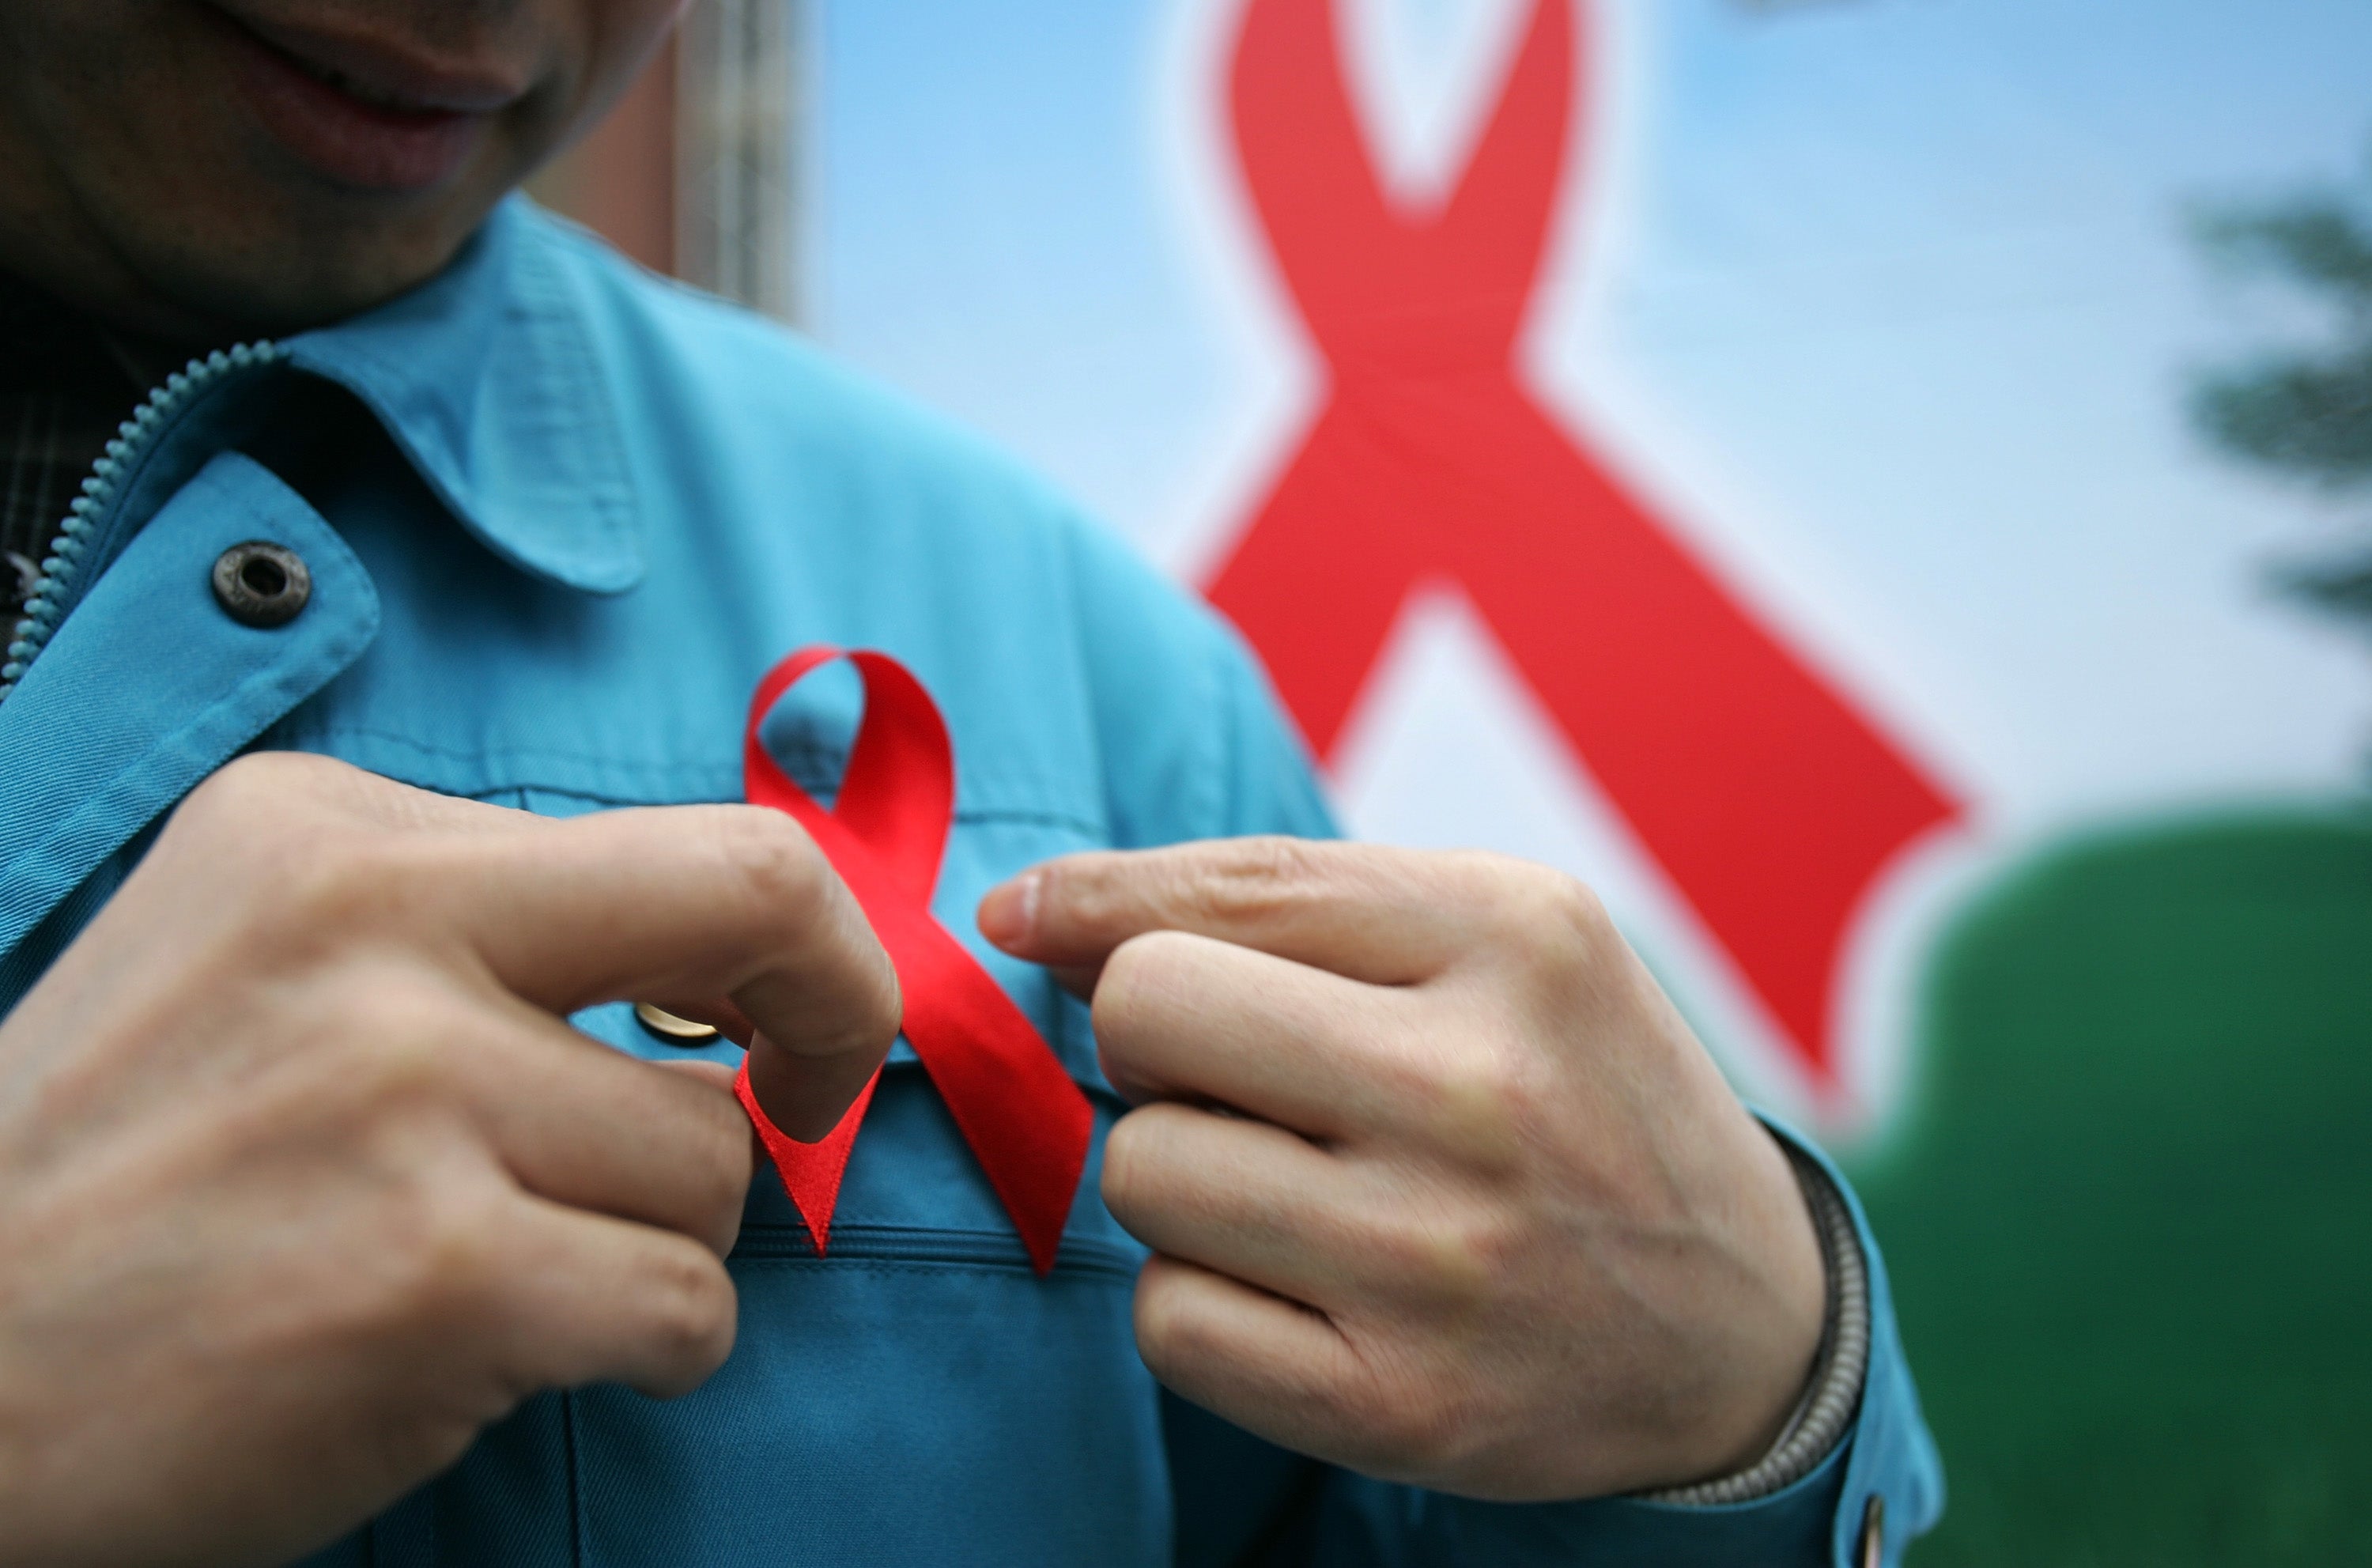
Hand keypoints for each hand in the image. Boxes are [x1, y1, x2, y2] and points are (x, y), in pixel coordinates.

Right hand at [0, 753, 897, 1567]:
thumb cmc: (121, 1189)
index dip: (782, 944)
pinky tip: (492, 1350)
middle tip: (811, 1098)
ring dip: (652, 1242)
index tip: (771, 1024)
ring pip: (712, 1163)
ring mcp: (403, 1095)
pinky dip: (640, 1349)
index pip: (688, 841)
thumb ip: (483, 939)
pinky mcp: (432, 1273)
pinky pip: (683, 1305)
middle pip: (760, 902)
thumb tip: (733, 974)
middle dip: (845, 1009)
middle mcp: (370, 925)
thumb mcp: (265, 969)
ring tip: (495, 1269)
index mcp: (333, 835)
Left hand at [979, 838, 1823, 1501]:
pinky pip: (1165, 1320)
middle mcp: (1481, 1090)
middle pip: (1143, 1017)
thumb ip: (1280, 898)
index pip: (1217, 891)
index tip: (1028, 921)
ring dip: (1181, 1173)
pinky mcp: (1401, 1408)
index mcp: (1514, 936)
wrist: (1745, 1328)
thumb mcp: (1499, 939)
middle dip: (1154, 1041)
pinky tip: (1300, 1284)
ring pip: (1139, 1172)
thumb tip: (1022, 917)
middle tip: (1238, 1078)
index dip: (1089, 905)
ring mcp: (1440, 1260)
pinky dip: (1201, 1296)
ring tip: (1297, 1185)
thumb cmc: (1579, 1094)